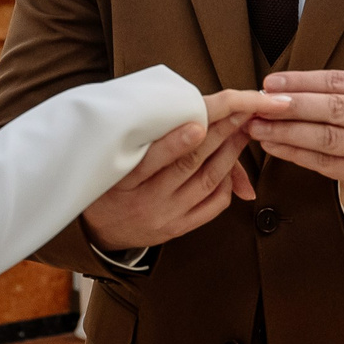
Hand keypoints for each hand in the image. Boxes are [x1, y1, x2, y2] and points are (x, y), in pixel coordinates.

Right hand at [83, 90, 278, 252]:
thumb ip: (146, 141)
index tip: (198, 124)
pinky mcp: (180, 228)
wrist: (102, 230)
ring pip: (207, 181)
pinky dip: (227, 182)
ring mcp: (166, 216)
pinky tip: (231, 164)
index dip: (177, 142)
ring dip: (229, 154)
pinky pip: (214, 205)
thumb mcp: (115, 162)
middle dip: (219, 135)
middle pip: (189, 165)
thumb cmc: (111, 185)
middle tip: (238, 112)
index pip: (154, 159)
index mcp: (125, 180)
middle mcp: (147, 200)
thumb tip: (188, 122)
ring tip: (241, 130)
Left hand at [251, 71, 343, 217]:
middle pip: (335, 108)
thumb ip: (325, 95)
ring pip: (327, 137)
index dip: (302, 81)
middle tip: (263, 105)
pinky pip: (323, 162)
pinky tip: (274, 146)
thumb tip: (275, 89)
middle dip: (294, 105)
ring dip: (288, 131)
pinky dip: (294, 153)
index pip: (339, 81)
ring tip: (260, 128)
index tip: (272, 83)